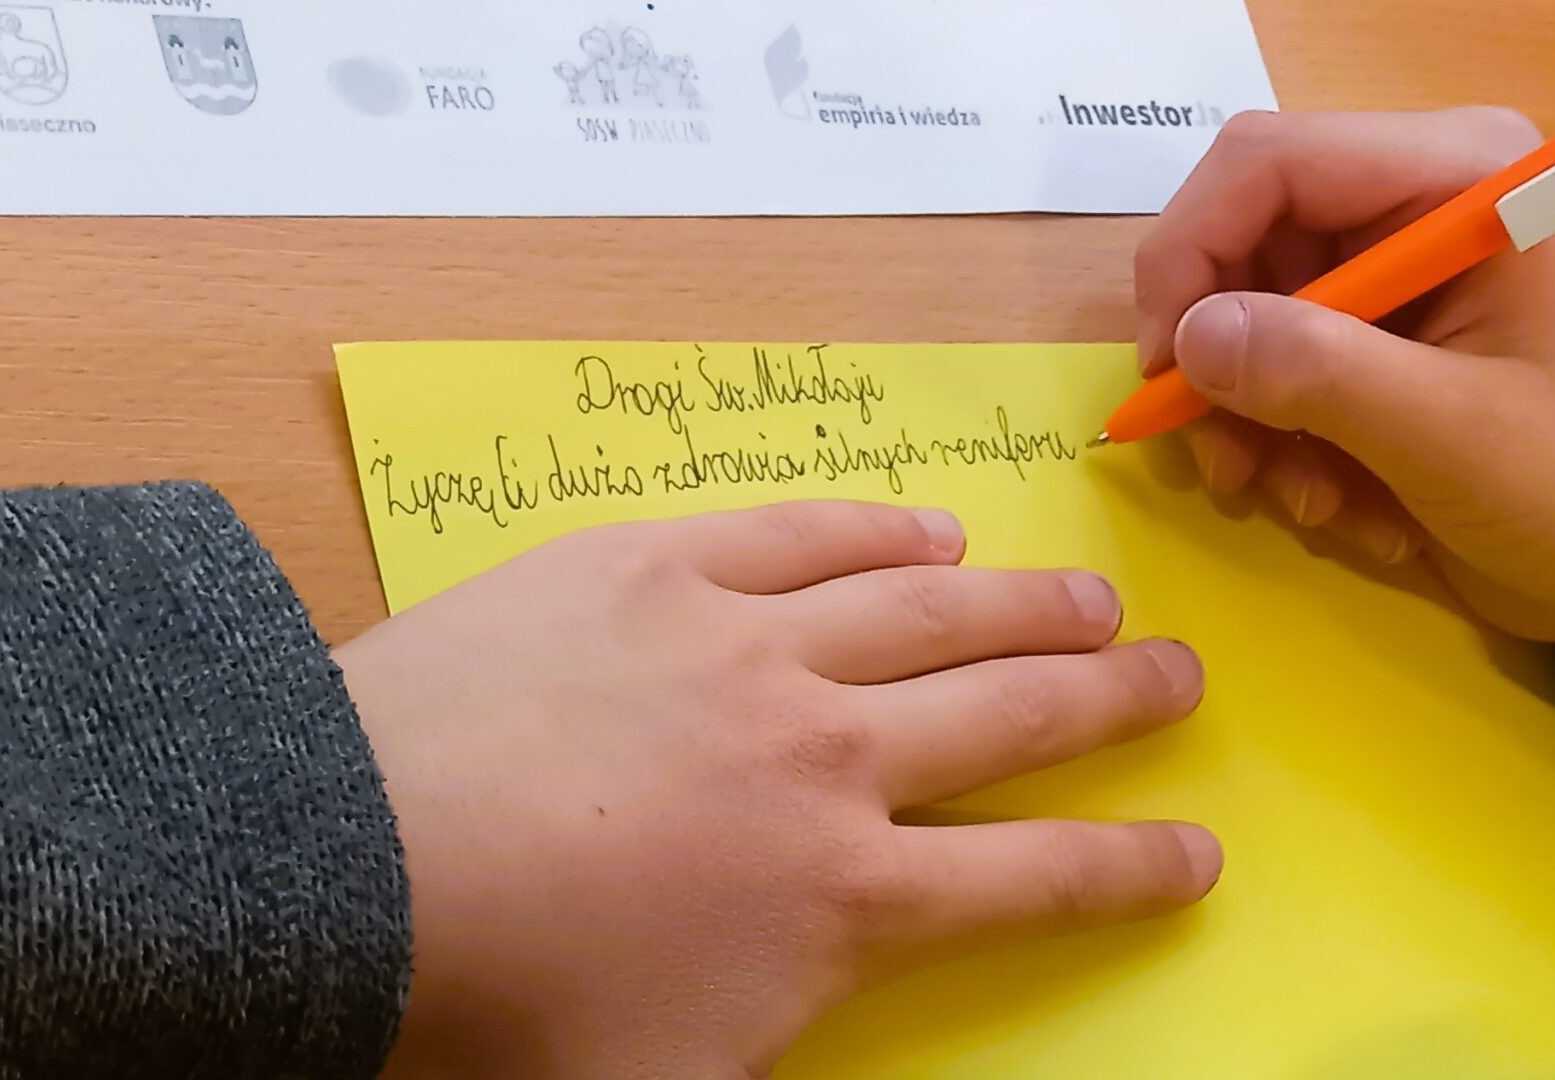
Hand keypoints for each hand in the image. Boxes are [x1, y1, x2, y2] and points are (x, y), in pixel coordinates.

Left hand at [338, 502, 1217, 1079]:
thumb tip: (838, 1016)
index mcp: (841, 897)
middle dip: (1113, 698)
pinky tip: (926, 528)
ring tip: (1089, 592)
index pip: (1030, 880)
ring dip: (1023, 602)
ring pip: (929, 609)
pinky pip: (802, 535)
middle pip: (1010, 714)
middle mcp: (827, 753)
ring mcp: (748, 642)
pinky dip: (878, 531)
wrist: (356, 860)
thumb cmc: (504, 1009)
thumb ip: (785, 1059)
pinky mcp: (662, 562)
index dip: (1129, 866)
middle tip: (1179, 669)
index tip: (1198, 845)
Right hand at [1134, 107, 1554, 666]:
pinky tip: (1340, 501)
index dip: (1194, 248)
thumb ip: (1317, 373)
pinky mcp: (1375, 328)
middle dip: (1221, 352)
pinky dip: (1278, 434)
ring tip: (1296, 498)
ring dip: (1248, 413)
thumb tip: (1189, 339)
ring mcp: (1390, 264)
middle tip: (1221, 458)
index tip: (1167, 362)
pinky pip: (1272, 357)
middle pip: (1242, 232)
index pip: (1270, 161)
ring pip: (1242, 305)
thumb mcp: (1453, 438)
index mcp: (1458, 178)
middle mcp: (1412, 198)